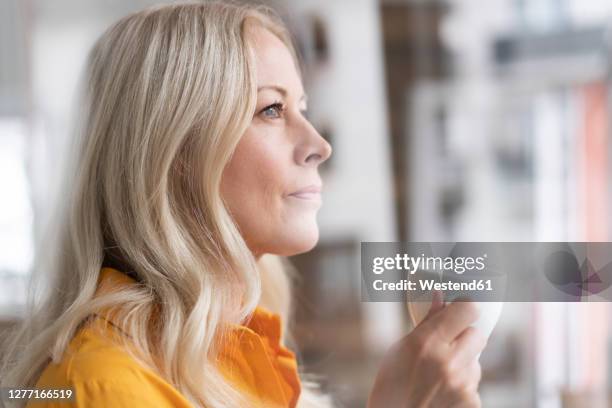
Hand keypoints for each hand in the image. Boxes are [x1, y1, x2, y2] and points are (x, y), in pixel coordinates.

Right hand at [367, 292, 486, 407]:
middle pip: (477, 334)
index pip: (467, 309)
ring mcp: (462, 385)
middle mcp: (447, 362)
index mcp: (426, 343)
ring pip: (475, 362)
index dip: (464, 308)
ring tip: (438, 378)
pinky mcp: (472, 403)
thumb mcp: (398, 352)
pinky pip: (474, 386)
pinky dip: (462, 388)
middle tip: (446, 347)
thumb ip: (425, 324)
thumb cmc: (390, 391)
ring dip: (462, 365)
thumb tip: (438, 296)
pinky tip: (442, 394)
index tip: (459, 310)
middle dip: (464, 338)